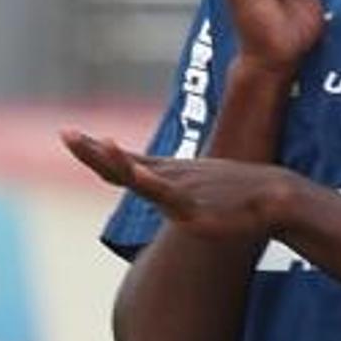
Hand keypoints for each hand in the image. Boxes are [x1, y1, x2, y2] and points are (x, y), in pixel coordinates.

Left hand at [62, 130, 293, 241]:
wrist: (275, 197)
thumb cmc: (240, 195)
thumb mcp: (201, 191)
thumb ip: (179, 195)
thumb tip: (169, 200)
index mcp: (166, 175)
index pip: (121, 161)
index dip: (93, 149)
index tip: (69, 134)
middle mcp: (168, 177)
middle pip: (119, 165)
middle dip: (90, 151)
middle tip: (65, 133)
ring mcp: (180, 190)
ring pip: (139, 176)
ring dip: (115, 160)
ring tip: (96, 143)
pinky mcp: (193, 206)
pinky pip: (167, 194)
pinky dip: (149, 182)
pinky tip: (135, 173)